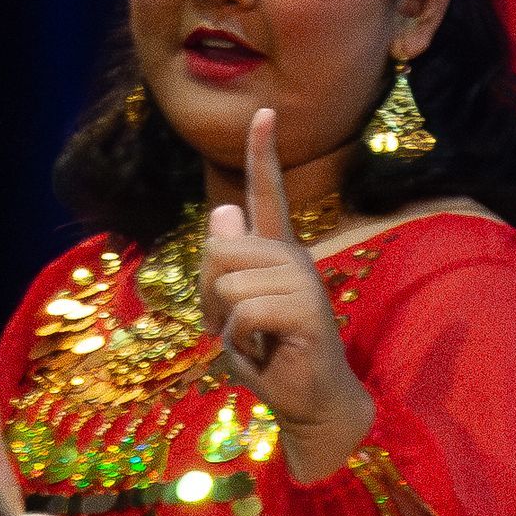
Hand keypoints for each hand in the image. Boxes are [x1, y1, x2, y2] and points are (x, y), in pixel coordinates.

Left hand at [199, 109, 372, 469]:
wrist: (306, 403)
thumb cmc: (268, 358)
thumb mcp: (230, 314)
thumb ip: (222, 269)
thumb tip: (222, 213)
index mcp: (275, 253)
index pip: (266, 195)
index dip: (263, 154)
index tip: (264, 112)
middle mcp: (292, 258)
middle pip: (219, 250)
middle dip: (209, 296)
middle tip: (235, 327)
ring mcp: (302, 282)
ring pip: (227, 283)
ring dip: (227, 326)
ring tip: (255, 343)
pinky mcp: (307, 311)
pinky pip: (245, 313)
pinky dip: (242, 343)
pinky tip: (265, 353)